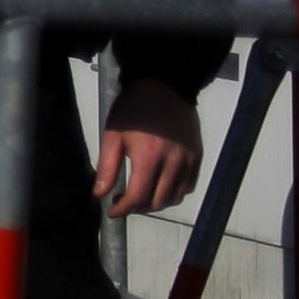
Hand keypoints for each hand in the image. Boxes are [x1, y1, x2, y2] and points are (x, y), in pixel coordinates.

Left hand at [97, 77, 203, 219]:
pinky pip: (189, 186)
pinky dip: (174, 192)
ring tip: (141, 196)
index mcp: (149, 158)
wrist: (165, 87)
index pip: (138, 197)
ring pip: (176, 197)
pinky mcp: (198, 157)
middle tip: (124, 202)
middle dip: (139, 208)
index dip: (124, 209)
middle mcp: (174, 164)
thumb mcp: (112, 135)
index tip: (112, 211)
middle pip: (158, 201)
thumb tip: (99, 195)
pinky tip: (160, 186)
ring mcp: (189, 161)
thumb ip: (107, 167)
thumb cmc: (132, 109)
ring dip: (157, 202)